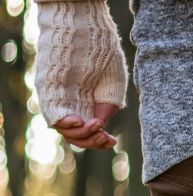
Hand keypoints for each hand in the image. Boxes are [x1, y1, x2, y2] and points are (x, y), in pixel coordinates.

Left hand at [34, 1, 126, 150]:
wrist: (85, 25)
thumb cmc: (101, 50)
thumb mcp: (112, 84)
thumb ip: (106, 107)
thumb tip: (99, 125)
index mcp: (87, 103)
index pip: (89, 131)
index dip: (99, 141)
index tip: (113, 140)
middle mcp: (71, 103)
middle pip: (76, 135)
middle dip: (91, 141)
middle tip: (105, 136)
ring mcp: (58, 97)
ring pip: (63, 129)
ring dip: (79, 135)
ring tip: (94, 125)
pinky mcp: (48, 89)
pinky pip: (51, 113)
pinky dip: (64, 123)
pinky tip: (79, 121)